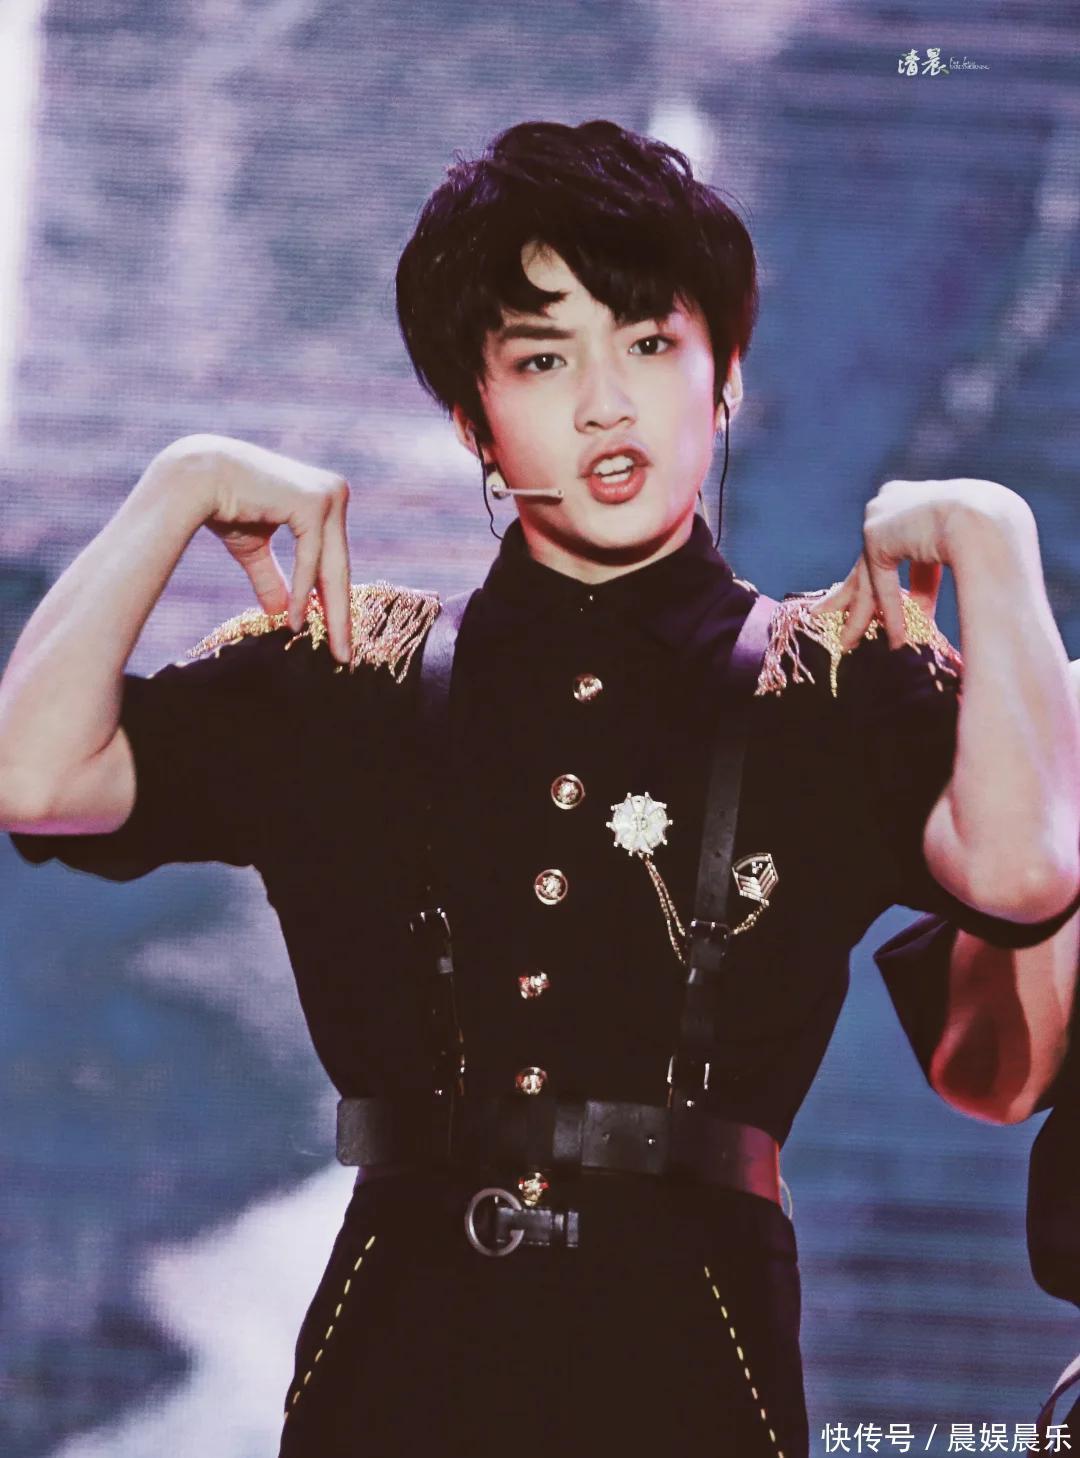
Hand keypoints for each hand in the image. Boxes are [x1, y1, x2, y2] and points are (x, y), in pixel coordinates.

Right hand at [156, 434, 352, 663]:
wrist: (193, 478)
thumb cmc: (221, 505)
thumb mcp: (254, 548)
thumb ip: (273, 577)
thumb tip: (281, 614)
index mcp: (324, 500)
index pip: (334, 559)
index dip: (335, 600)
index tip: (339, 638)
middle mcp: (333, 493)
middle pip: (339, 566)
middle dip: (341, 614)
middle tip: (344, 657)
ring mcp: (326, 495)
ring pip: (331, 567)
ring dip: (330, 612)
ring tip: (332, 649)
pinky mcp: (313, 502)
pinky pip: (311, 558)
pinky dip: (303, 592)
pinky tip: (297, 621)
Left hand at [815, 477, 1026, 650]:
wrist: (989, 520)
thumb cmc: (994, 533)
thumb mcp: (961, 549)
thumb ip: (934, 565)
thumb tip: (924, 599)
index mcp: (916, 498)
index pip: (897, 544)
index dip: (896, 581)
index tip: (902, 607)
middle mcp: (893, 501)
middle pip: (870, 558)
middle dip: (854, 593)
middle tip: (832, 613)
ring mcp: (881, 515)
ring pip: (868, 575)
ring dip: (861, 614)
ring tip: (849, 642)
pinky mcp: (876, 535)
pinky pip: (879, 584)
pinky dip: (889, 612)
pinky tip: (895, 638)